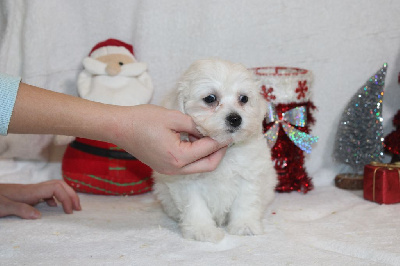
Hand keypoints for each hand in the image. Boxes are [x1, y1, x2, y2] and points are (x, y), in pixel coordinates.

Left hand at [0, 180, 80, 218]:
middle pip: (59, 185)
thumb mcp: (3, 207)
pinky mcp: (28, 195)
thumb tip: (39, 216)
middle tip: (78, 208)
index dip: (66, 198)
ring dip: (66, 195)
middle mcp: (34, 188)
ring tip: (72, 207)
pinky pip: (47, 193)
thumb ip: (20, 210)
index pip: (56, 188)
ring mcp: (31, 191)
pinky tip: (54, 207)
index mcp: (31, 191)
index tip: (70, 212)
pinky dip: (56, 198)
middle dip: (71, 194)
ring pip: (55, 187)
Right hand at [113, 104, 230, 174]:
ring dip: (208, 154)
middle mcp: (175, 168)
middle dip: (219, 152)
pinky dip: (196, 154)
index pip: (208, 150)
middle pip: (208, 165)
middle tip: (226, 138)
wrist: (119, 127)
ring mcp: (169, 170)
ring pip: (198, 167)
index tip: (231, 132)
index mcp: (178, 156)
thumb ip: (195, 125)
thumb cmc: (142, 119)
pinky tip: (197, 139)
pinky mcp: (165, 167)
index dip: (222, 140)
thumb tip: (210, 130)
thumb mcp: (173, 117)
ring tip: (212, 136)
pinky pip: (187, 165)